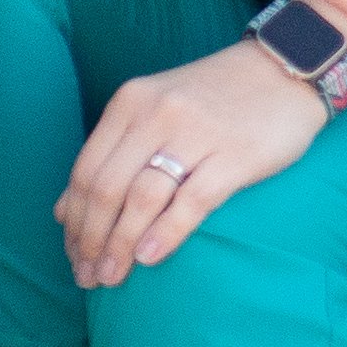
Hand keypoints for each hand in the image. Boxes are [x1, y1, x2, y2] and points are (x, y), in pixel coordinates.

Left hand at [59, 40, 324, 287]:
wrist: (283, 69)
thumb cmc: (213, 97)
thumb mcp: (153, 109)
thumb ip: (112, 152)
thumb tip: (63, 211)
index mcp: (129, 103)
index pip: (85, 171)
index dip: (74, 221)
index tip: (73, 255)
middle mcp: (156, 114)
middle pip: (106, 189)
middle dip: (91, 240)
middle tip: (88, 277)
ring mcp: (195, 133)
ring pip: (142, 198)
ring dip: (120, 244)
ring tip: (113, 277)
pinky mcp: (235, 155)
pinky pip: (191, 201)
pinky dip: (166, 233)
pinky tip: (150, 258)